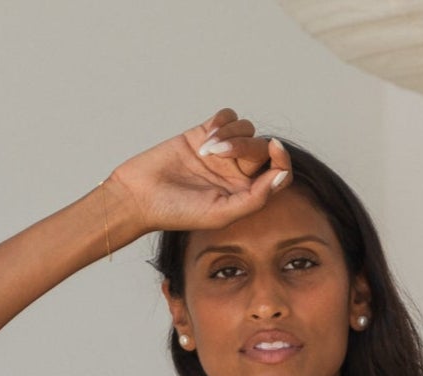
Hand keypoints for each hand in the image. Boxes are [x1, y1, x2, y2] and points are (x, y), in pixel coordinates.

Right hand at [102, 108, 288, 245]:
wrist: (140, 195)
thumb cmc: (178, 212)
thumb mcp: (221, 213)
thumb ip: (255, 198)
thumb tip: (281, 176)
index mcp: (246, 195)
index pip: (278, 173)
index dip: (282, 159)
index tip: (274, 148)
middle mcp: (237, 173)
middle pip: (260, 147)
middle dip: (243, 145)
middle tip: (217, 153)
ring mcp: (222, 153)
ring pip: (246, 128)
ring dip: (230, 133)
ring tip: (206, 150)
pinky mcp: (204, 134)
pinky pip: (228, 116)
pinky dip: (222, 121)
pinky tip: (207, 136)